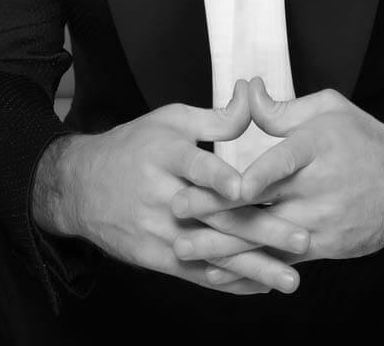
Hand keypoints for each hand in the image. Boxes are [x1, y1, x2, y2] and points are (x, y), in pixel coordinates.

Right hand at [70, 78, 301, 294]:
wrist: (81, 186)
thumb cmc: (135, 146)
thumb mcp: (170, 120)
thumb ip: (216, 117)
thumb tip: (253, 96)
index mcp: (165, 155)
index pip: (194, 166)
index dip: (217, 176)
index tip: (243, 186)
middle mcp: (161, 196)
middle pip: (215, 216)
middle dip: (261, 230)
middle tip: (303, 238)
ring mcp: (158, 232)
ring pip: (211, 252)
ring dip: (253, 267)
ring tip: (291, 278)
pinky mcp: (156, 258)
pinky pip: (197, 274)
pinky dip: (230, 282)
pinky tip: (262, 287)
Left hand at [171, 77, 383, 280]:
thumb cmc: (363, 138)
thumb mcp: (328, 108)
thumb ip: (281, 108)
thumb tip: (245, 90)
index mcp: (318, 147)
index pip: (284, 161)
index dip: (257, 175)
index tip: (229, 184)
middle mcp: (319, 188)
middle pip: (264, 204)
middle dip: (217, 210)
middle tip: (177, 209)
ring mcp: (321, 223)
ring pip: (266, 239)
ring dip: (222, 246)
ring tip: (184, 248)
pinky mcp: (324, 248)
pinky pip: (280, 261)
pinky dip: (248, 268)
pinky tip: (218, 272)